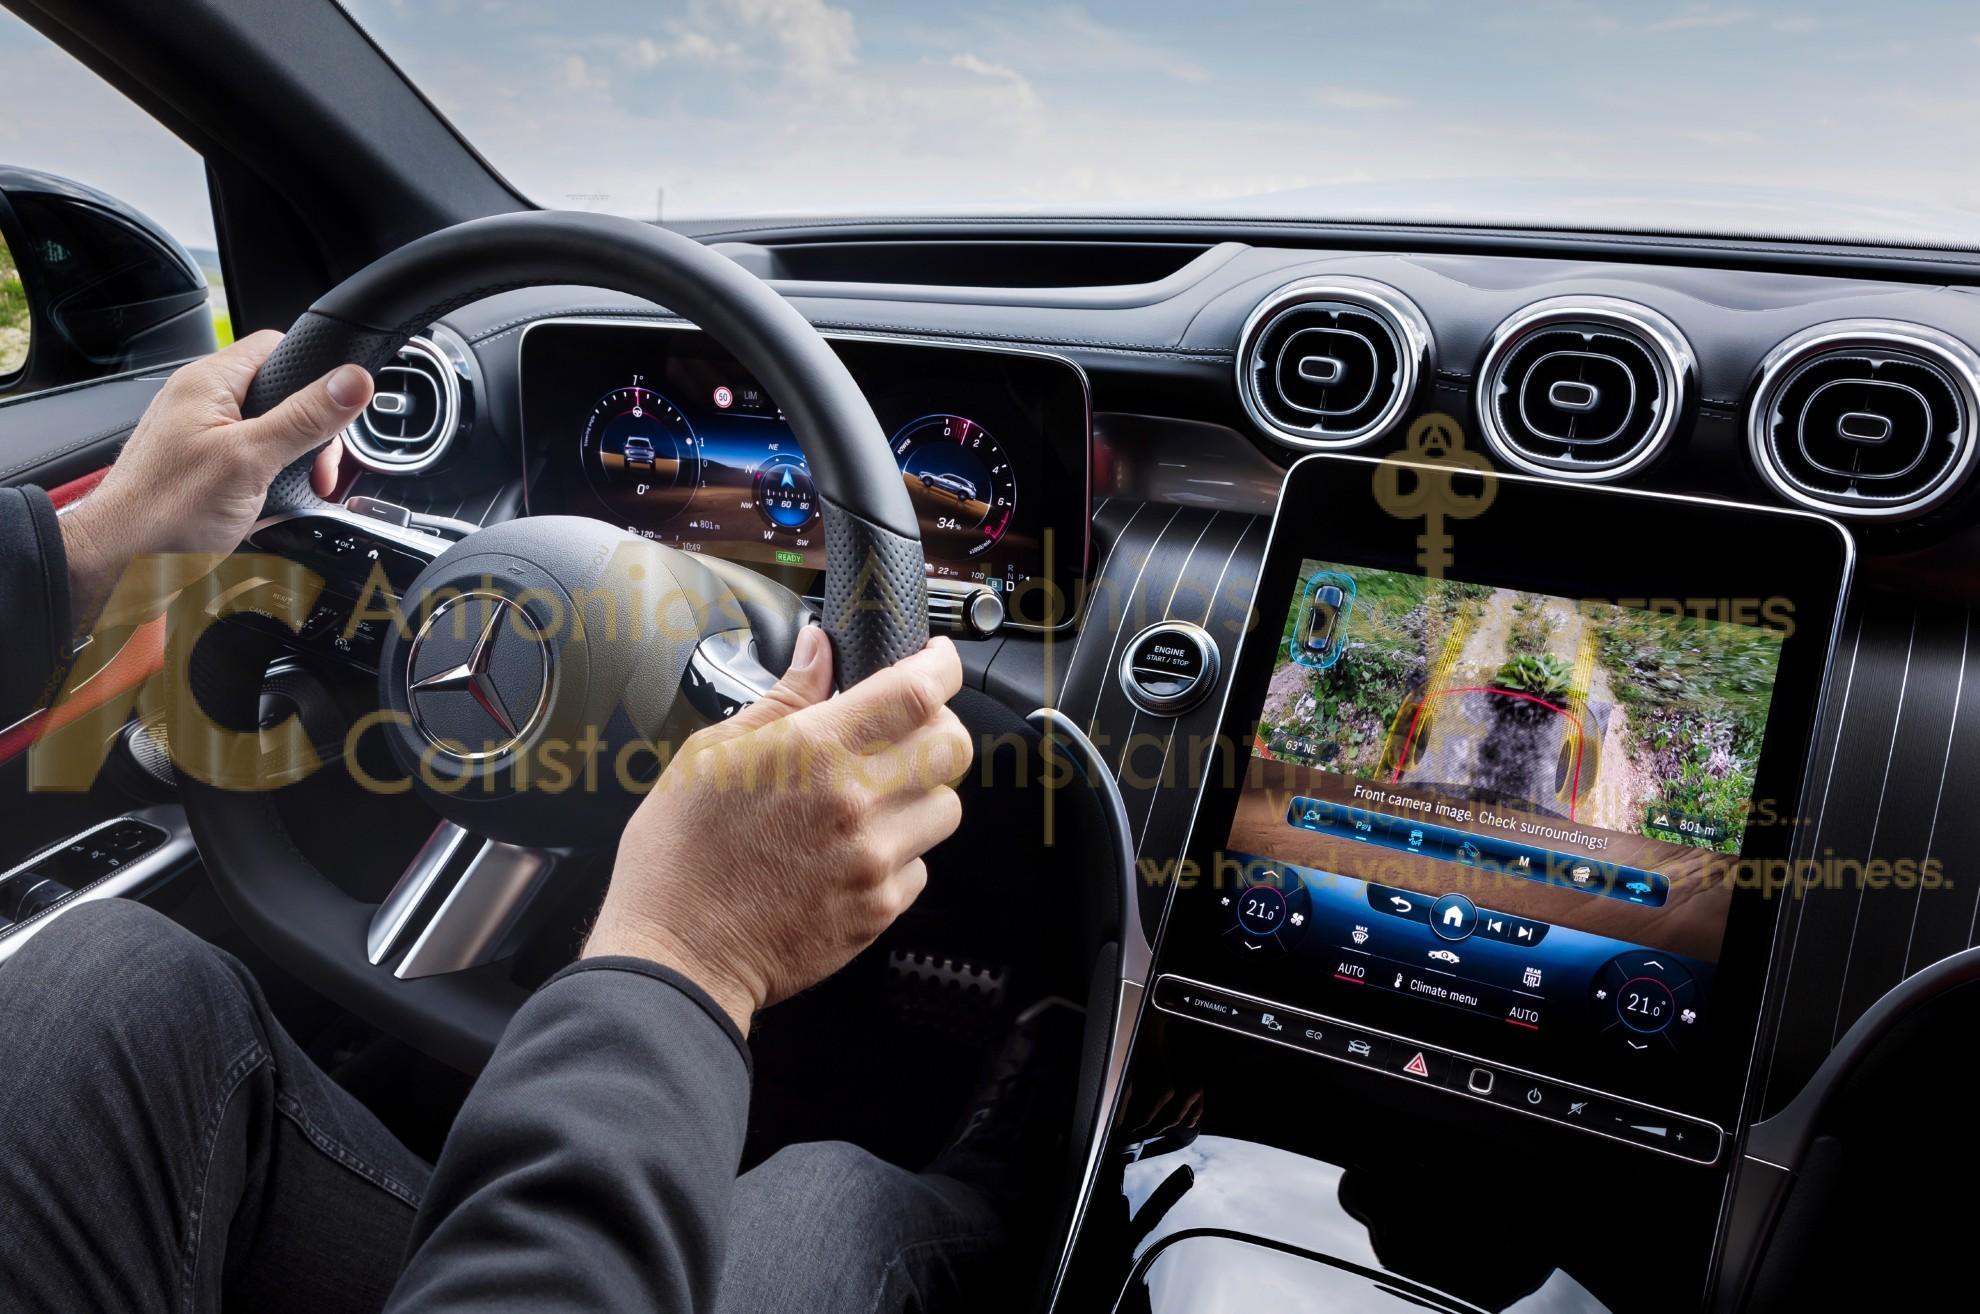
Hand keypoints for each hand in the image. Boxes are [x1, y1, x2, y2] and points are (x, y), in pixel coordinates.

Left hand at [61, 330, 373, 627]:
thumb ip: (306, 417)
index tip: (334, 413)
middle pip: (279, 393)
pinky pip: (247, 456)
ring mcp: (197, 430)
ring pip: (266, 428)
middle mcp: (200, 398)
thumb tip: (353, 380)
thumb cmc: (167, 507)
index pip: (277, 346)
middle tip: (316, 468)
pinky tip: (266, 501)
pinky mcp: (198, 461)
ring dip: (289, 460)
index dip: (314, 375)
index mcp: (209, 381)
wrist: (121, 555)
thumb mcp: (252, 459)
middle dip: (308, 433)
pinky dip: (266, 477)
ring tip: (289, 489)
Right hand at [584, 629, 972, 1033]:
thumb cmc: (679, 856)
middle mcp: (857, 803)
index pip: (917, 690)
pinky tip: (855, 850)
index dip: (940, 665)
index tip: (934, 660)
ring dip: (921, 792)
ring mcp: (874, 860)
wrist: (676, 957)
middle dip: (939, 725)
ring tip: (874, 798)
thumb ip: (783, 699)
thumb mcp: (712, 754)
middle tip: (905, 730)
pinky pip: (922, 866)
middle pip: (953, 744)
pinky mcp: (879, 910)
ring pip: (947, 806)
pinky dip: (901, 852)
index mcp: (814, 752)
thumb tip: (820, 650)